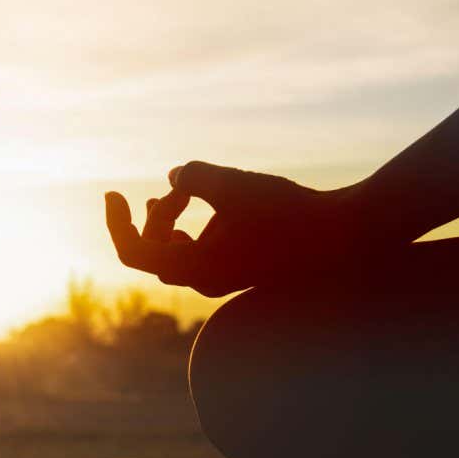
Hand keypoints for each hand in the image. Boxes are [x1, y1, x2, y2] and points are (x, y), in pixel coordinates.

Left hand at [105, 161, 371, 296]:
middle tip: (181, 188)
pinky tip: (205, 202)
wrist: (347, 235)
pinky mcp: (242, 271)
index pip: (133, 253)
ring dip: (168, 224)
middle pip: (153, 253)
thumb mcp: (235, 185)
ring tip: (176, 194)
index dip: (115, 223)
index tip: (112, 192)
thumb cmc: (290, 211)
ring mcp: (224, 280)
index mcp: (196, 268)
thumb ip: (196, 177)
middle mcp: (205, 281)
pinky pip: (199, 254)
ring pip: (175, 255)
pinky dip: (192, 229)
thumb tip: (173, 176)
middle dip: (153, 216)